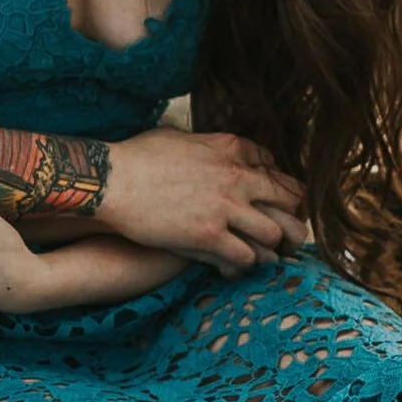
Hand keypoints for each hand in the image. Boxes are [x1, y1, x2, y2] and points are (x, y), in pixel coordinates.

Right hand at [95, 128, 308, 272]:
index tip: (272, 202)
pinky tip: (234, 265)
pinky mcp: (209, 236)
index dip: (279, 188)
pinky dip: (244, 264)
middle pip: (290, 200)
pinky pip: (246, 257)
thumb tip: (215, 147)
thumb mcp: (180, 136)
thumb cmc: (137, 156)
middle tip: (280, 231)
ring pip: (274, 233)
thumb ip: (208, 143)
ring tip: (260, 253)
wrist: (111, 180)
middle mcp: (236, 177)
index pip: (277, 169)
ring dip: (270, 245)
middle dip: (290, 217)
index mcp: (231, 149)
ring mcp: (225, 208)